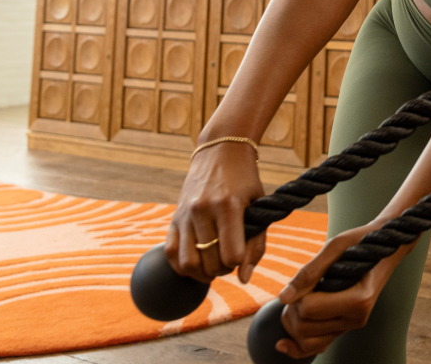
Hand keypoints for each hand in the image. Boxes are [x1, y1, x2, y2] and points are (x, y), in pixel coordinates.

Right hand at [164, 142, 265, 283]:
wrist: (221, 151)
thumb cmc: (246, 180)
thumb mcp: (259, 206)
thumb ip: (256, 243)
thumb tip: (243, 279)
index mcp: (228, 205)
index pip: (232, 255)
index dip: (239, 262)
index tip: (242, 252)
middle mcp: (203, 210)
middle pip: (210, 263)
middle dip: (223, 270)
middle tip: (229, 260)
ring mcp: (185, 214)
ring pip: (188, 264)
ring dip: (202, 274)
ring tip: (213, 265)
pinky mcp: (174, 217)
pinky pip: (171, 253)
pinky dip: (183, 266)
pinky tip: (197, 262)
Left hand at [272, 224, 410, 358]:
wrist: (386, 247)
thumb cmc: (362, 241)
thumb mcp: (336, 246)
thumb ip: (310, 272)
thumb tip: (283, 297)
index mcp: (358, 299)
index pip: (309, 309)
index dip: (298, 294)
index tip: (306, 276)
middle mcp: (357, 318)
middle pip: (304, 327)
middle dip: (292, 308)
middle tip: (300, 286)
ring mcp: (351, 325)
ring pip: (306, 341)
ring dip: (293, 323)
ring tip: (298, 302)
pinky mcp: (346, 328)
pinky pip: (317, 347)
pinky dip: (297, 347)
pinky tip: (282, 344)